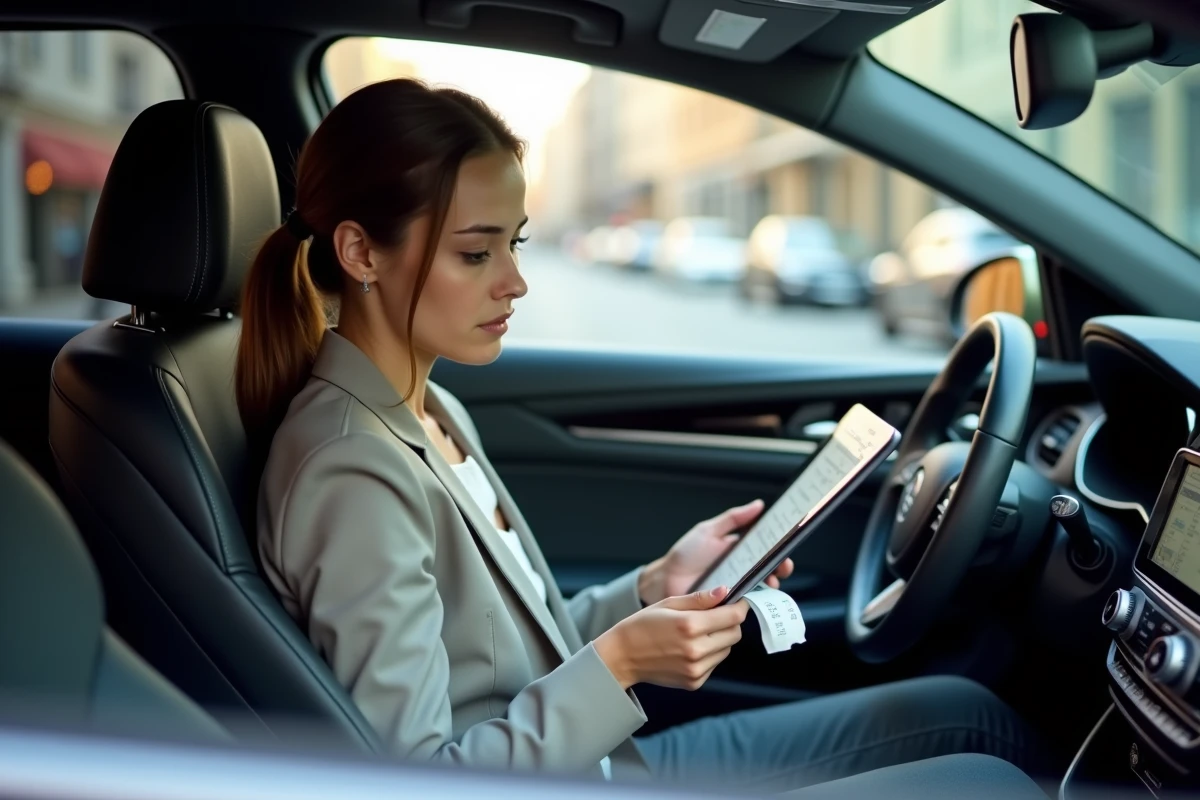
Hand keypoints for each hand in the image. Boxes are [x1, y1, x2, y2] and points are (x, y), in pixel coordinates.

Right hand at [594, 586, 748, 689]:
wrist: (622, 656)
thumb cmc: (642, 625)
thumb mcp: (669, 604)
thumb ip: (700, 599)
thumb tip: (724, 592)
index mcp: (690, 626)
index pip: (733, 616)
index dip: (740, 607)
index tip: (739, 601)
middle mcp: (696, 650)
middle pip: (735, 634)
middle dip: (730, 622)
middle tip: (716, 615)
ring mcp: (696, 669)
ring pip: (727, 649)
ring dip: (720, 639)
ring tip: (698, 633)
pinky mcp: (695, 682)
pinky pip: (715, 664)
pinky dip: (710, 654)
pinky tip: (690, 648)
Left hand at [637, 499, 794, 604]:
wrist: (663, 581)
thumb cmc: (684, 555)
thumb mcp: (708, 531)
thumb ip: (733, 519)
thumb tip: (759, 505)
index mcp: (738, 550)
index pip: (765, 548)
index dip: (779, 549)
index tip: (786, 548)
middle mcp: (741, 569)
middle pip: (769, 568)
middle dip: (781, 568)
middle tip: (782, 568)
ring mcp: (736, 586)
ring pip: (762, 586)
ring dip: (771, 584)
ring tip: (771, 582)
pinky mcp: (729, 603)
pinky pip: (747, 602)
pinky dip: (755, 600)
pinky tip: (756, 596)